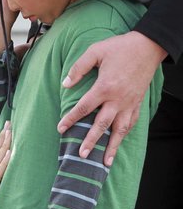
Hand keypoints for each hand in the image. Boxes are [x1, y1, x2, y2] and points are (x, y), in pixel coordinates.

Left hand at [58, 31, 165, 165]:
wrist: (148, 46)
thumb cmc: (120, 48)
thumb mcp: (95, 51)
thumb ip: (78, 68)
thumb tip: (65, 84)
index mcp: (105, 87)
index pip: (84, 108)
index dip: (71, 119)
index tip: (60, 129)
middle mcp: (118, 99)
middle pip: (102, 125)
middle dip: (91, 141)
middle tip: (81, 155)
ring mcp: (130, 103)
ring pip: (120, 129)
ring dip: (112, 146)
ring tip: (105, 162)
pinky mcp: (138, 103)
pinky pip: (131, 122)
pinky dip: (125, 134)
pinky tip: (118, 142)